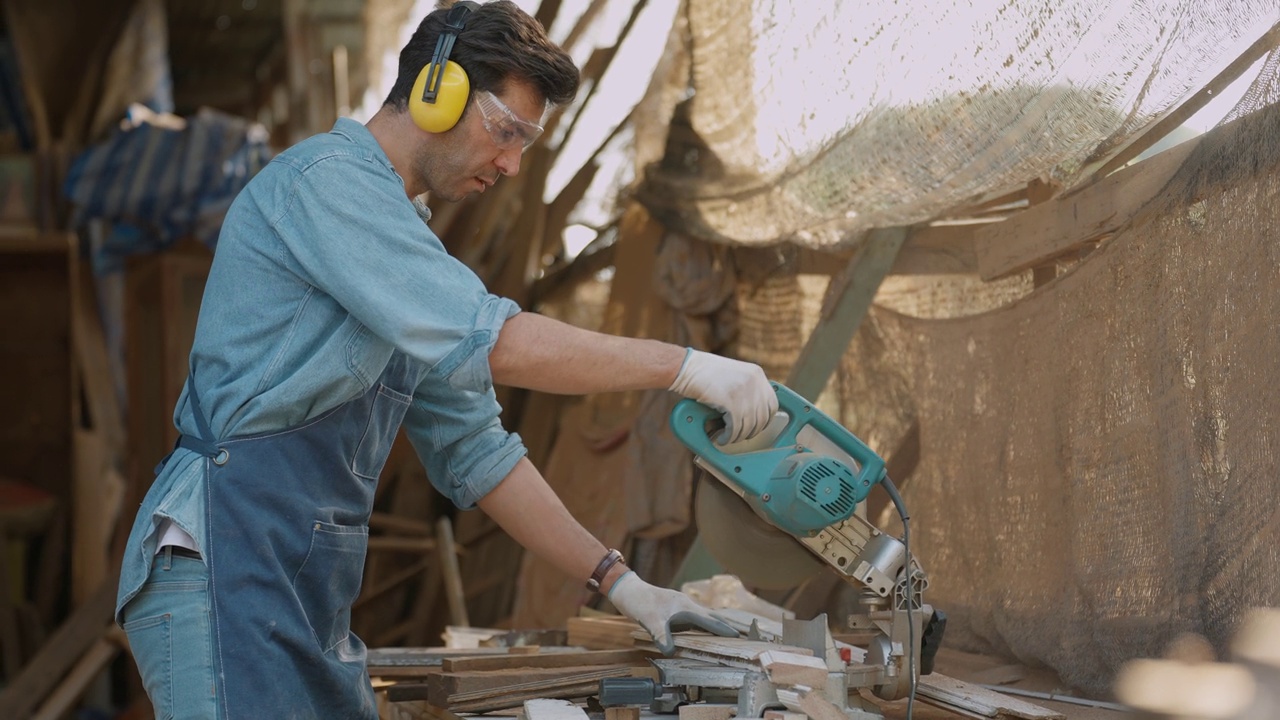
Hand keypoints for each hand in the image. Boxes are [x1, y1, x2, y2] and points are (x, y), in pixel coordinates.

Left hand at [608, 571, 738, 654]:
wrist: (628, 590)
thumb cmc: (639, 602)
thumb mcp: (650, 620)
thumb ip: (661, 635)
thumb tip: (670, 652)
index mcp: (685, 607)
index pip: (709, 620)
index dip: (723, 628)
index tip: (737, 635)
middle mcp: (686, 606)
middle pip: (710, 617)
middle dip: (723, 626)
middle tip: (737, 636)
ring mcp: (680, 607)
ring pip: (701, 618)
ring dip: (712, 626)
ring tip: (724, 636)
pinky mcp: (673, 610)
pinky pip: (692, 620)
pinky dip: (700, 626)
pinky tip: (699, 633)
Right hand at [669, 349, 777, 443]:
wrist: (686, 368)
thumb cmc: (705, 373)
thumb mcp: (734, 375)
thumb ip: (747, 389)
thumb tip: (754, 414)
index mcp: (757, 374)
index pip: (772, 404)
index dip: (765, 420)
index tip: (756, 427)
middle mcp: (754, 382)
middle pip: (763, 417)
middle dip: (752, 431)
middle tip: (741, 435)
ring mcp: (744, 391)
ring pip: (749, 425)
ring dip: (738, 436)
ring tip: (728, 437)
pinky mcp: (731, 402)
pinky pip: (735, 427)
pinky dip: (729, 436)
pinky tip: (722, 438)